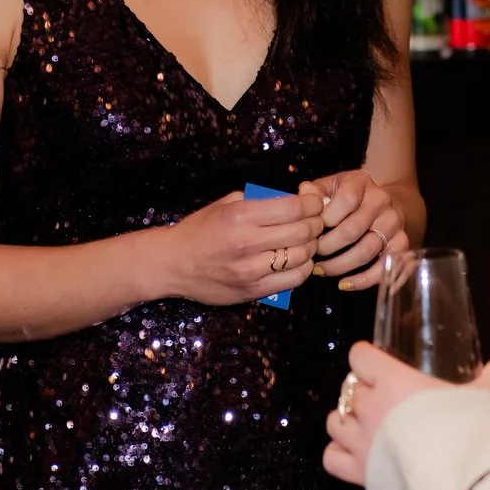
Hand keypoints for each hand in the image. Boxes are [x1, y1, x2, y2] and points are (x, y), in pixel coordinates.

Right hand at [157, 187, 325, 305]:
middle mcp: (247, 242)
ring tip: (307, 241)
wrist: (173, 264)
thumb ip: (257, 200)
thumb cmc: (199, 230)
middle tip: (315, 221)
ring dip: (311, 246)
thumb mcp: (224, 205)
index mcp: (240, 215)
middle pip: (303, 231)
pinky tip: (299, 261)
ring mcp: (250, 270)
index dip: (313, 203)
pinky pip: (293, 280)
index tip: (315, 203)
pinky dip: (303, 268)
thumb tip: (296, 199)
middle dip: (317, 223)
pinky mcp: (252, 291)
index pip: (293, 208)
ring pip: (302, 257)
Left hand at [301, 169, 410, 289]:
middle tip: (312, 254)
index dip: (326, 217)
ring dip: (340, 265)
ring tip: (321, 270)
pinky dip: (363, 280)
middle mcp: (382, 200)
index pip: (347, 199)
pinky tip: (344, 284)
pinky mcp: (402, 244)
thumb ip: (315, 191)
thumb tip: (305, 193)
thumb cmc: (346, 197)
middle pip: (353, 229)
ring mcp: (394, 223)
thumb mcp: (329, 186)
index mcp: (361, 182)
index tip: (311, 230)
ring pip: (367, 250)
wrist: (382, 202)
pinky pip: (383, 268)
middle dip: (327, 246)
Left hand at [323, 340, 489, 485]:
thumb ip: (489, 381)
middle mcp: (371, 409)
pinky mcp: (360, 474)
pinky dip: (338, 455)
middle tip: (383, 401)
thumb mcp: (487, 400)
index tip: (378, 366)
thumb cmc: (473, 434)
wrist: (466, 486)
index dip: (367, 360)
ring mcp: (362, 442)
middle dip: (362, 392)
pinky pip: (331, 459)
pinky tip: (355, 455)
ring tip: (365, 427)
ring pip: (334, 422)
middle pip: (348, 389)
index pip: (359, 357)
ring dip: (346, 421)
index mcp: (395, 382)